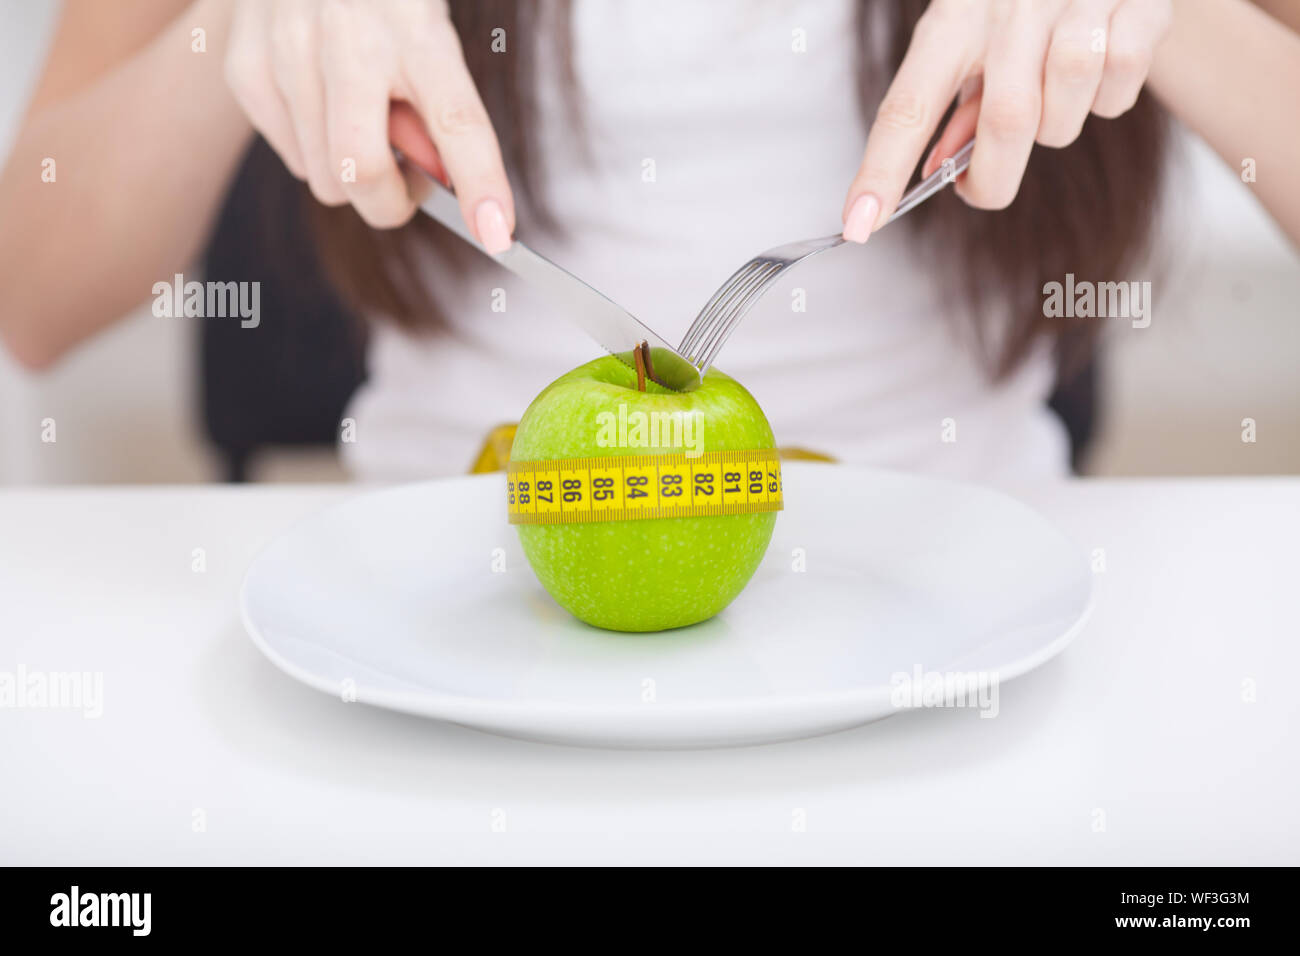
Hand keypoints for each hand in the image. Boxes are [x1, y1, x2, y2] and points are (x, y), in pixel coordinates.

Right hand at [224, 0, 512, 249]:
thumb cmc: (386, 9)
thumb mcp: (428, 40)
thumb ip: (439, 112)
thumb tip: (440, 189)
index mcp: (416, 28)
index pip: (457, 120)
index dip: (481, 183)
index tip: (496, 234)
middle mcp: (346, 34)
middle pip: (363, 172)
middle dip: (389, 202)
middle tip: (407, 182)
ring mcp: (287, 49)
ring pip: (325, 180)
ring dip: (352, 173)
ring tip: (361, 119)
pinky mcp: (245, 67)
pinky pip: (292, 160)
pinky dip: (315, 150)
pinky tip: (320, 101)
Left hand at [842, 0, 1171, 241]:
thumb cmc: (1023, 6)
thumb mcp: (976, 40)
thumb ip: (958, 103)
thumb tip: (941, 170)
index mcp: (954, 15)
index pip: (908, 106)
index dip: (882, 171)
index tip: (859, 224)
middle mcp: (1011, 2)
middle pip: (1007, 124)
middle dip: (992, 178)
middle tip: (981, 185)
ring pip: (1064, 116)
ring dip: (1057, 128)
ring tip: (1054, 91)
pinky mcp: (1140, 4)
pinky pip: (1118, 90)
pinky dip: (1109, 100)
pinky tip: (1100, 64)